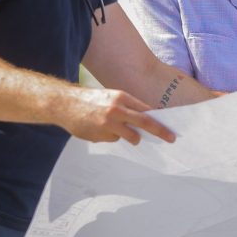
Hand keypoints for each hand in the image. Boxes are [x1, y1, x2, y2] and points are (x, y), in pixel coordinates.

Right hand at [59, 88, 175, 144]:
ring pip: (130, 137)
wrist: (65, 104)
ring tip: (115, 128)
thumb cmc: (92, 100)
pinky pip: (113, 140)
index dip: (159, 120)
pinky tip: (97, 128)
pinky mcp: (100, 136)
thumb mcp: (112, 97)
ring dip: (131, 138)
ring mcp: (108, 124)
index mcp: (122, 97)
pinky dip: (110, 137)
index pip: (146, 110)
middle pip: (144, 123)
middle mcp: (116, 110)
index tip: (170, 128)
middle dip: (160, 131)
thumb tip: (148, 117)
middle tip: (171, 138)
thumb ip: (128, 107)